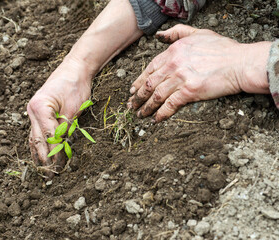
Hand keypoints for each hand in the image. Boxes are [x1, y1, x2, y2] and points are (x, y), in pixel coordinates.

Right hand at [27, 56, 90, 176]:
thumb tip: (62, 147)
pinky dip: (40, 144)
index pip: (48, 136)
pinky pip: (38, 132)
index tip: (59, 166)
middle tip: (50, 175)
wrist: (75, 69)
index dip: (54, 153)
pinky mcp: (39, 113)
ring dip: (39, 154)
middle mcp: (32, 110)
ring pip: (34, 137)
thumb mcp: (73, 109)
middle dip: (44, 158)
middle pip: (37, 139)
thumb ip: (65, 129)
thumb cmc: (75, 85)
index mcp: (39, 107)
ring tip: (44, 170)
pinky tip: (41, 155)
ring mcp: (33, 111)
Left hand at [128, 24, 270, 121]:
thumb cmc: (222, 48)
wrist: (239, 62)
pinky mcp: (189, 92)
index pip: (149, 69)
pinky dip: (161, 114)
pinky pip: (169, 105)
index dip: (139, 81)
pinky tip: (155, 120)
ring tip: (140, 114)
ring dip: (146, 107)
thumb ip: (177, 33)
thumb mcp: (198, 33)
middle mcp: (173, 65)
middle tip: (131, 105)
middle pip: (149, 84)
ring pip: (156, 96)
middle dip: (138, 97)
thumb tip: (160, 36)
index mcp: (173, 52)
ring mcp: (180, 78)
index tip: (133, 90)